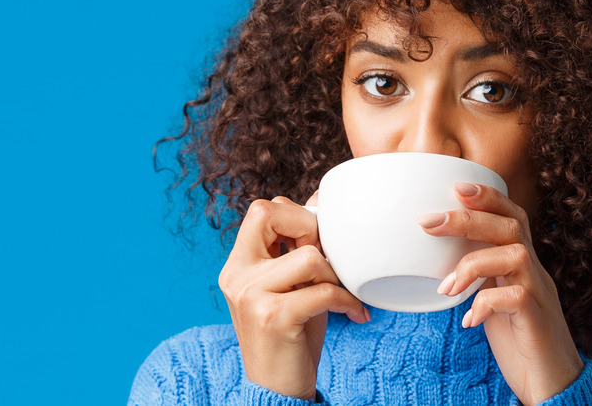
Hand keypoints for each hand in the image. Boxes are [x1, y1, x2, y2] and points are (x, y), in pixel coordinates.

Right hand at [218, 195, 369, 398]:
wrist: (277, 391)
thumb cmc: (291, 335)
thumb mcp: (290, 287)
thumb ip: (297, 249)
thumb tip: (322, 203)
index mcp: (238, 264)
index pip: (262, 210)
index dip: (297, 217)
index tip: (316, 244)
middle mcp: (237, 275)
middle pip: (269, 213)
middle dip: (311, 229)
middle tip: (326, 261)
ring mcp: (252, 296)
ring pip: (308, 256)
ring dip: (335, 274)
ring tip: (341, 293)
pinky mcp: (274, 318)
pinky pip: (323, 291)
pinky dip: (347, 301)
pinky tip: (354, 314)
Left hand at [418, 183, 583, 404]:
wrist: (555, 387)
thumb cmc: (521, 343)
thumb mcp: (495, 302)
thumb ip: (480, 280)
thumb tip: (440, 264)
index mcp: (524, 266)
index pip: (513, 217)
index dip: (489, 197)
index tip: (456, 187)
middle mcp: (536, 273)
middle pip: (512, 226)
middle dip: (468, 217)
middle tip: (428, 222)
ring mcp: (540, 296)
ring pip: (517, 254)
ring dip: (473, 263)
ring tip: (446, 288)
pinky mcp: (538, 323)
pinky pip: (516, 298)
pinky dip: (486, 302)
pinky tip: (469, 319)